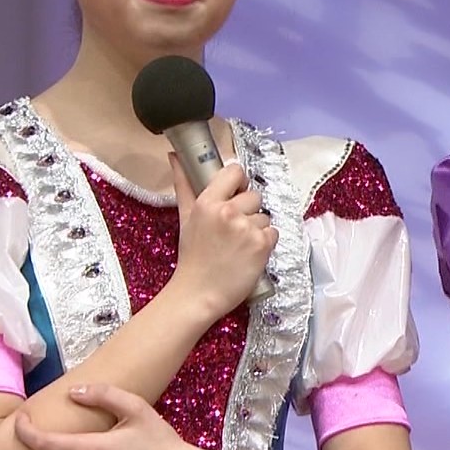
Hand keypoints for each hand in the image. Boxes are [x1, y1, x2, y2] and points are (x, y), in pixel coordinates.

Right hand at [168, 154, 277, 317]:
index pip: (235, 172)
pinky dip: (265, 243)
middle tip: (232, 231)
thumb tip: (175, 156)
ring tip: (238, 246)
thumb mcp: (185, 217)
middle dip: (247, 211)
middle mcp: (228, 211)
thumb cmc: (192, 256)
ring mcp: (247, 228)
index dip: (238, 183)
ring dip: (255, 230)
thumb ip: (184, 184)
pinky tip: (249, 254)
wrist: (198, 294)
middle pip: (254, 195)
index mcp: (208, 202)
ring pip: (264, 216)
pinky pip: (273, 232)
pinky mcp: (262, 244)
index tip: (235, 195)